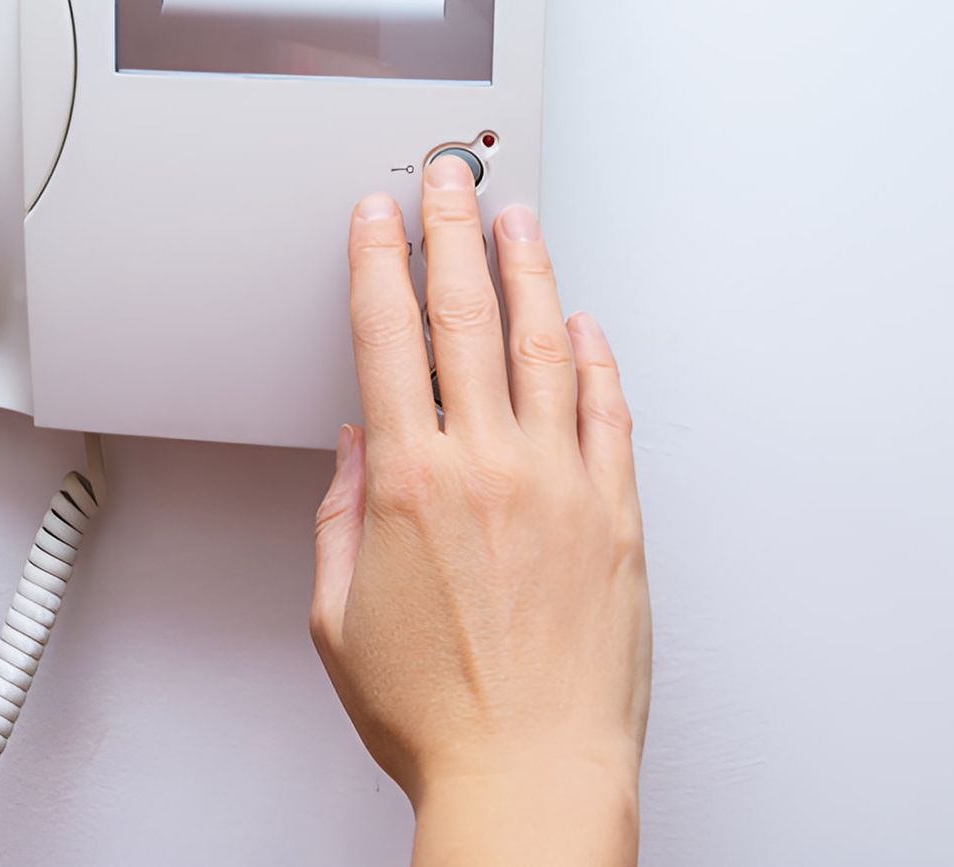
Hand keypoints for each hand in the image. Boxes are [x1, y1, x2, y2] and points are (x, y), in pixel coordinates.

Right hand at [310, 155, 650, 864]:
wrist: (530, 775)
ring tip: (519, 221)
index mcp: (409, 486)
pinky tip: (585, 327)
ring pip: (545, 345)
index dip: (377, 261)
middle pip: (465, 315)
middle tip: (452, 177)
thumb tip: (358, 452)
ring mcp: (560, 485)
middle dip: (453, 230)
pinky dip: (597, 359)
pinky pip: (609, 413)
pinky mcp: (616, 516)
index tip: (376, 216)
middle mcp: (487, 468)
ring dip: (528, 270)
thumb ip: (341, 520)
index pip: (386, 337)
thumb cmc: (437, 714)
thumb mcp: (337, 618)